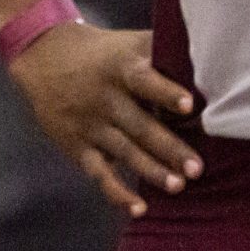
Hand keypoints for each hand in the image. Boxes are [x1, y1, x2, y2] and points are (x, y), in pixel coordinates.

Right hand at [8, 21, 199, 216]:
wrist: (42, 55)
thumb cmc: (102, 51)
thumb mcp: (126, 42)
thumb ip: (159, 49)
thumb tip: (207, 55)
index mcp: (118, 68)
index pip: (143, 79)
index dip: (164, 91)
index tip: (188, 104)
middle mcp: (104, 97)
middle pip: (139, 125)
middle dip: (169, 147)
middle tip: (197, 167)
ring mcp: (89, 124)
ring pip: (124, 151)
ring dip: (152, 170)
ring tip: (179, 186)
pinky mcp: (77, 146)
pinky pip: (99, 173)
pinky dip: (117, 192)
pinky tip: (138, 208)